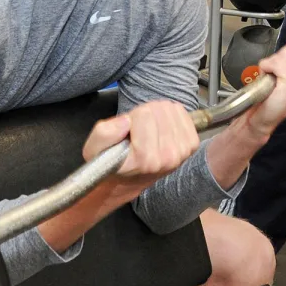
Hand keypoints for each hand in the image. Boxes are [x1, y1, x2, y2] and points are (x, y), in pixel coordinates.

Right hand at [83, 100, 200, 195]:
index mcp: (142, 160)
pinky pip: (182, 112)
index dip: (131, 118)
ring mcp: (181, 152)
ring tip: (148, 130)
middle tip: (137, 131)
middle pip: (158, 109)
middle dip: (145, 115)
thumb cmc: (112, 160)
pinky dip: (170, 115)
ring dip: (157, 114)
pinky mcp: (191, 145)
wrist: (131, 177)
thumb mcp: (94, 149)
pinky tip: (161, 128)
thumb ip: (104, 134)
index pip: (144, 115)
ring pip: (170, 108)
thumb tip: (126, 122)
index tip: (127, 133)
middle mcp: (165, 158)